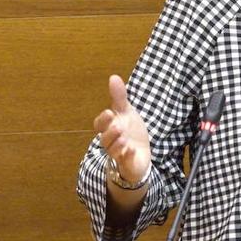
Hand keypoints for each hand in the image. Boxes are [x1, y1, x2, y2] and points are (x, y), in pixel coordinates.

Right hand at [94, 75, 151, 190]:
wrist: (140, 153)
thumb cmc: (130, 131)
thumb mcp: (126, 112)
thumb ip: (119, 96)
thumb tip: (113, 77)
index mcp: (109, 128)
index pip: (100, 124)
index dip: (103, 120)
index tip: (109, 112)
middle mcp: (111, 141)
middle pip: (104, 139)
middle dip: (109, 133)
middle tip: (117, 125)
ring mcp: (119, 153)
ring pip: (113, 151)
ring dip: (117, 145)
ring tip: (123, 139)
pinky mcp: (127, 163)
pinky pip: (125, 161)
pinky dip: (127, 156)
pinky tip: (131, 150)